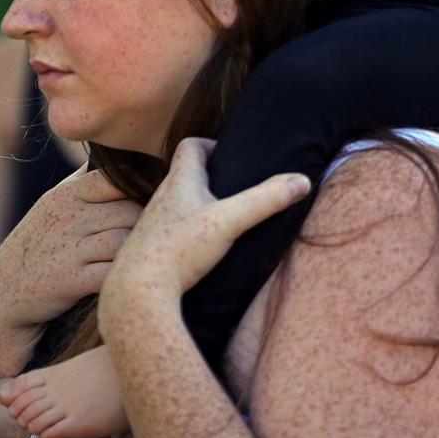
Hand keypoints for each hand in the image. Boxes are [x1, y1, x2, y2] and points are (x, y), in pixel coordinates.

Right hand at [0, 166, 141, 376]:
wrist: (2, 294)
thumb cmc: (40, 243)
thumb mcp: (55, 203)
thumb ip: (85, 180)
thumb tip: (121, 155)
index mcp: (68, 194)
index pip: (117, 179)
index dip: (141, 190)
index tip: (155, 205)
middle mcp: (69, 217)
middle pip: (129, 211)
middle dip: (147, 224)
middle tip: (159, 236)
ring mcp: (68, 249)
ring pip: (124, 241)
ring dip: (137, 251)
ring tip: (145, 257)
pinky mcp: (69, 281)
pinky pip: (111, 272)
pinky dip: (124, 274)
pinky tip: (128, 277)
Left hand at [99, 138, 309, 327]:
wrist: (136, 293)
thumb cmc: (180, 250)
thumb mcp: (230, 221)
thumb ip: (266, 200)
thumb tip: (302, 181)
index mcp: (180, 181)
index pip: (190, 146)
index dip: (209, 144)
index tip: (228, 156)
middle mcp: (162, 197)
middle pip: (183, 174)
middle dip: (207, 176)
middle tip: (231, 188)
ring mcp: (152, 224)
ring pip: (175, 203)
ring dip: (195, 204)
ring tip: (218, 219)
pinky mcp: (148, 249)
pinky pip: (168, 230)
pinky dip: (184, 231)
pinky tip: (198, 250)